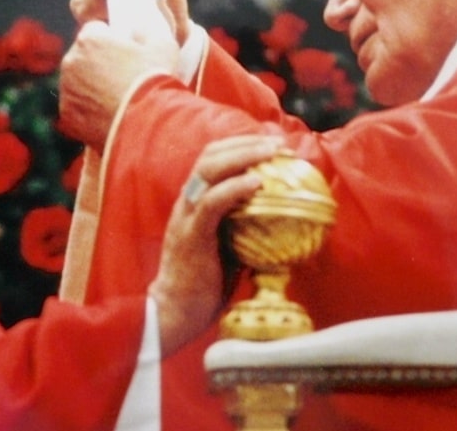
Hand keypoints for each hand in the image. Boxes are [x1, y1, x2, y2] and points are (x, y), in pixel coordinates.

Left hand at [57, 20, 178, 148]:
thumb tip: (137, 31)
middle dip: (99, 63)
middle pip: (83, 56)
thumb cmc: (155, 80)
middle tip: (122, 76)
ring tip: (118, 99)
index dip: (111, 39)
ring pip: (78, 82)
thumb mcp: (163, 46)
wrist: (147, 124)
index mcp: (89, 39)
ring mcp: (67, 90)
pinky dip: (89, 111)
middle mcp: (71, 61)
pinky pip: (77, 108)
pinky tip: (110, 115)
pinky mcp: (67, 115)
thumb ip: (147, 32)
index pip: (95, 30)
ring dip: (92, 86)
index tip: (123, 50)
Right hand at [147, 135, 280, 356]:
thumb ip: (244, 229)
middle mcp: (186, 202)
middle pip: (210, 155)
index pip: (211, 158)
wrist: (175, 313)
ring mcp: (186, 217)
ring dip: (243, 156)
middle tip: (278, 144)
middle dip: (246, 143)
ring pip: (209, 170)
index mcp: (193, 202)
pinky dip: (235, 188)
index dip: (240, 145)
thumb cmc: (203, 285)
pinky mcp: (192, 235)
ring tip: (271, 153)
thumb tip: (281, 222)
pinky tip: (256, 183)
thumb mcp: (227, 248)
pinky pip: (212, 203)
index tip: (270, 144)